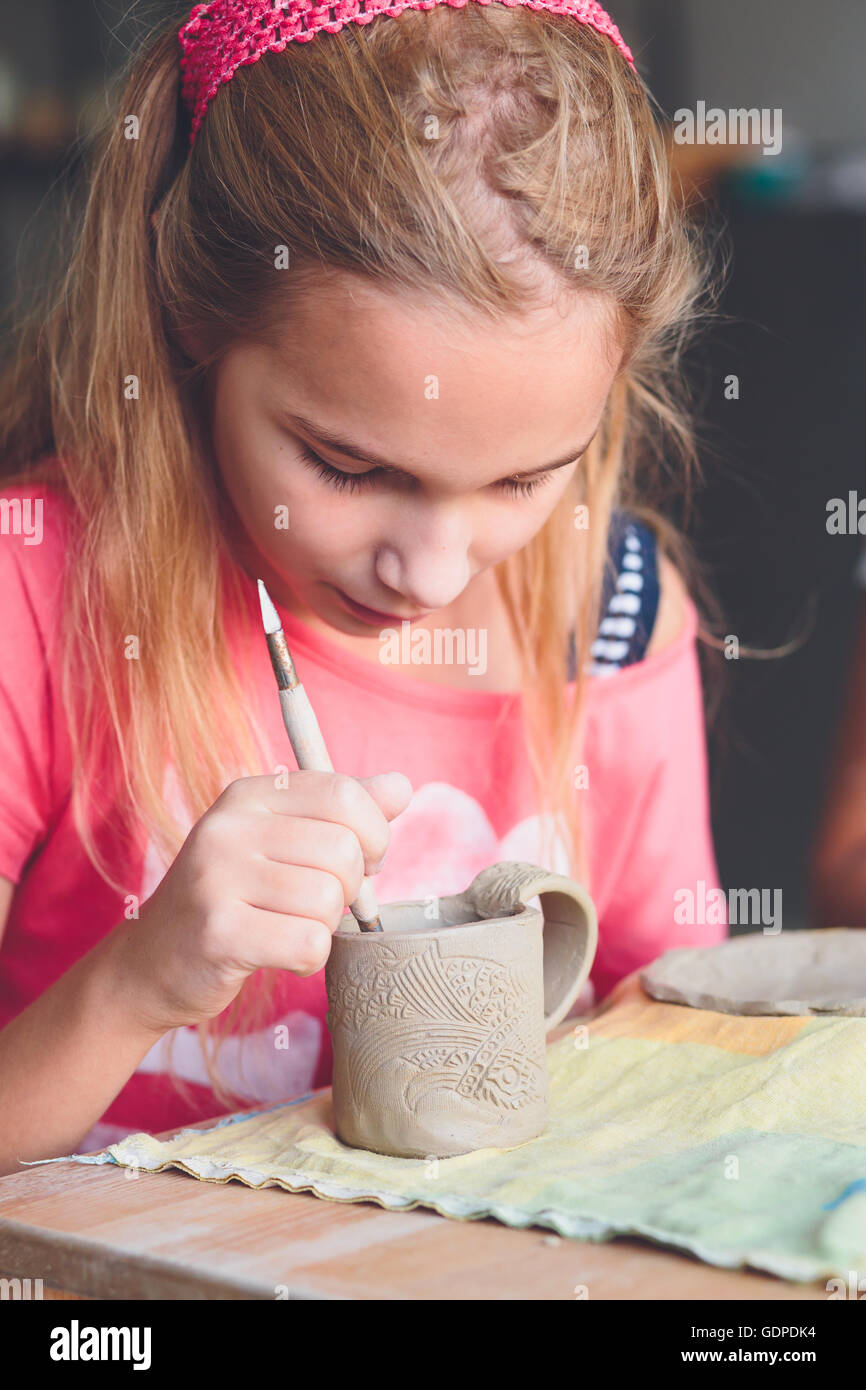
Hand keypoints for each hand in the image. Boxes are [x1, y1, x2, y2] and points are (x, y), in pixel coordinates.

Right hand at [110, 770, 411, 1033]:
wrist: (150, 963)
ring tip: (288, 925)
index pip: (345, 795)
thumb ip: (342, 812)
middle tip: (318, 903)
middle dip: (349, 888)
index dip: (374, 834)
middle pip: (344, 851)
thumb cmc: (231, 898)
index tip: (362, 860)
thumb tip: (401, 787)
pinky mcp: (218, 933)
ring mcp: (217, 878)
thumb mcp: (280, 841)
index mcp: (248, 796)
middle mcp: (228, 827)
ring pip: (329, 900)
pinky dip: (309, 957)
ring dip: (324, 925)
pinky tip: (280, 953)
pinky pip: (309, 942)